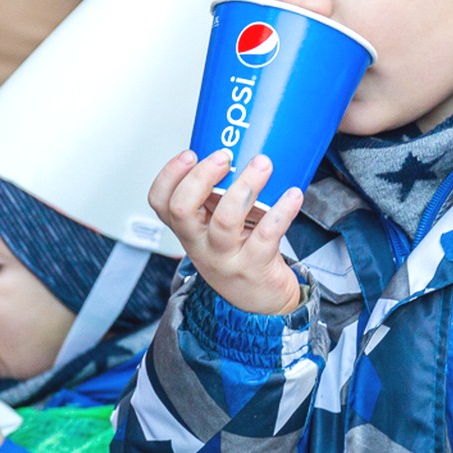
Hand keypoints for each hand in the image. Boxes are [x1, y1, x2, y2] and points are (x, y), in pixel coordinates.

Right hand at [147, 149, 304, 316]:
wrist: (259, 304)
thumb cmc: (239, 256)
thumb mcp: (215, 229)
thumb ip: (218, 198)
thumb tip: (241, 147)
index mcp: (188, 229)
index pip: (160, 202)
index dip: (169, 175)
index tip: (190, 153)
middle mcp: (200, 243)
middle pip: (182, 208)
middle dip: (201, 176)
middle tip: (225, 155)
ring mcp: (225, 257)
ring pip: (225, 220)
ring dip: (244, 187)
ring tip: (263, 164)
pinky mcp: (253, 266)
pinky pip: (265, 236)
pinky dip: (281, 212)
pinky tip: (292, 195)